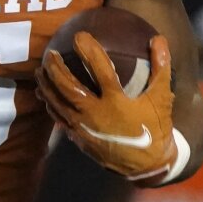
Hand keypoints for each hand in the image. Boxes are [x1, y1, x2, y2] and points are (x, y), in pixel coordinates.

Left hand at [36, 33, 176, 182]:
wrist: (148, 166)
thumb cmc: (155, 129)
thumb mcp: (162, 98)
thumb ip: (161, 68)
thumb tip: (159, 38)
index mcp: (116, 102)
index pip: (100, 70)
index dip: (89, 51)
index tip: (79, 35)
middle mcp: (96, 114)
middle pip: (68, 87)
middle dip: (56, 68)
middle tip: (50, 53)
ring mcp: (84, 128)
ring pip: (58, 103)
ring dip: (47, 85)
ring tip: (39, 69)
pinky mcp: (79, 139)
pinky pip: (59, 119)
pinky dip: (50, 104)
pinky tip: (43, 94)